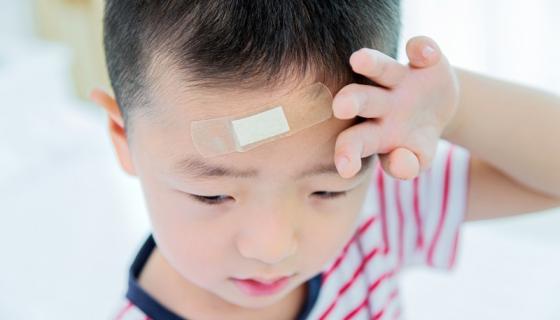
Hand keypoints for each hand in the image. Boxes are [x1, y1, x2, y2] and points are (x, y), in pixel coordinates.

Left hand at [333, 36, 459, 178]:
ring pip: (382, 68)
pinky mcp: (425, 60)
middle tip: (340, 106)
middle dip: (351, 102)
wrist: (438, 108)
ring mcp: (400, 79)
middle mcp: (379, 103)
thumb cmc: (416, 139)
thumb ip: (408, 165)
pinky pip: (422, 49)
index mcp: (372, 132)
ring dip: (372, 63)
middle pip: (361, 100)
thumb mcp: (417, 157)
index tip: (346, 169)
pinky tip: (425, 54)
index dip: (348, 153)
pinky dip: (423, 49)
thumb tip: (403, 164)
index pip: (354, 141)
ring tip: (359, 59)